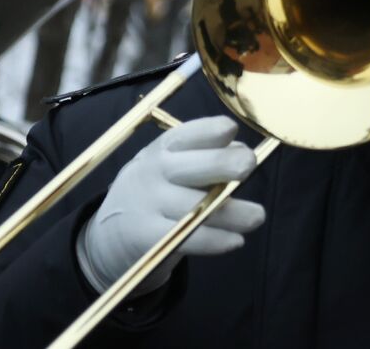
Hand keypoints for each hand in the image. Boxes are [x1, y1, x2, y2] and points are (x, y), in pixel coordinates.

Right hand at [75, 116, 264, 294]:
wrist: (111, 234)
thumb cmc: (160, 190)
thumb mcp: (174, 165)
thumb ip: (206, 157)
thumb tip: (241, 150)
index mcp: (164, 148)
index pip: (186, 135)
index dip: (209, 131)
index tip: (231, 129)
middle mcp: (153, 172)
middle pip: (190, 167)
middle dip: (222, 163)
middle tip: (249, 165)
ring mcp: (148, 205)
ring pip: (196, 208)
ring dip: (233, 213)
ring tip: (258, 216)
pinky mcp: (148, 238)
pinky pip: (187, 238)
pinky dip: (215, 240)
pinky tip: (236, 240)